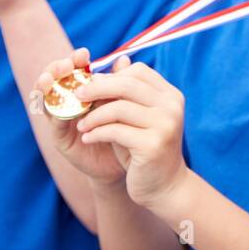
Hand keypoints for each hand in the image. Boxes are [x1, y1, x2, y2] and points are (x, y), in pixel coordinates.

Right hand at [35, 48, 128, 182]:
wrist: (127, 161)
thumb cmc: (126, 128)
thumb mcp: (124, 103)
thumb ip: (121, 83)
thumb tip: (124, 58)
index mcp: (84, 90)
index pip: (74, 69)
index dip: (75, 60)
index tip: (84, 53)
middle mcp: (70, 101)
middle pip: (55, 79)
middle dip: (57, 68)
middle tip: (66, 64)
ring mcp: (62, 119)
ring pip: (47, 97)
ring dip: (46, 87)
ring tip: (50, 80)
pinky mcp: (60, 137)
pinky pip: (54, 122)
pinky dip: (55, 113)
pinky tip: (60, 107)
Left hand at [73, 57, 190, 212]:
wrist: (164, 187)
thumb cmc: (145, 149)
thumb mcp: (136, 118)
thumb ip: (126, 94)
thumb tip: (115, 63)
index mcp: (170, 95)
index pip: (137, 72)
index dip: (110, 76)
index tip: (90, 86)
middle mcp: (172, 106)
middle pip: (127, 84)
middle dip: (96, 89)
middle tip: (76, 96)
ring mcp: (165, 125)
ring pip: (118, 108)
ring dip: (93, 116)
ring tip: (81, 125)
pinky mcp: (153, 145)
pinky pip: (115, 131)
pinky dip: (96, 133)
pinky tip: (88, 138)